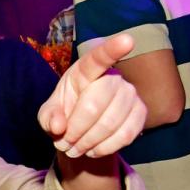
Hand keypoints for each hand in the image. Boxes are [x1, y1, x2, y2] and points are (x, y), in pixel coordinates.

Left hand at [39, 33, 146, 158]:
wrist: (83, 129)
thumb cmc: (64, 114)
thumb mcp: (48, 114)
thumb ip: (49, 117)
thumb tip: (58, 126)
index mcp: (85, 70)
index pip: (99, 57)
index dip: (113, 49)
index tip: (128, 40)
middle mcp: (112, 77)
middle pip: (95, 104)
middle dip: (76, 130)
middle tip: (65, 143)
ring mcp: (130, 93)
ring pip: (110, 123)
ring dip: (89, 142)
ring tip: (76, 149)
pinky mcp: (141, 112)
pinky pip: (126, 134)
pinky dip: (106, 148)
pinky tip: (94, 150)